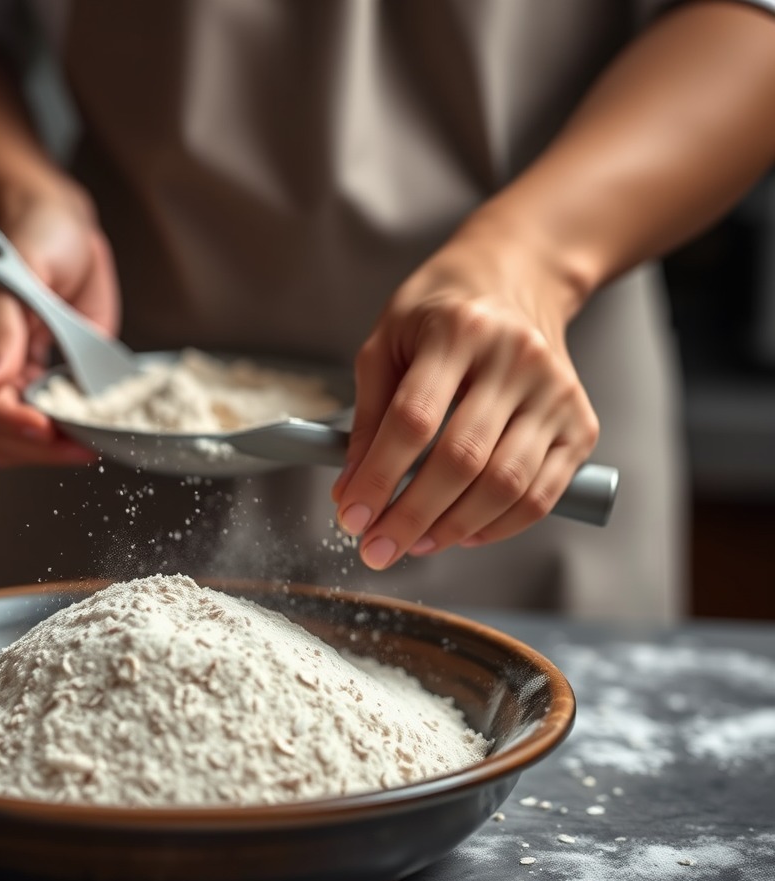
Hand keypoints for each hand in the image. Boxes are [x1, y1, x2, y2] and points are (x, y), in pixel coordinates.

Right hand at [0, 187, 120, 466]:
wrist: (63, 225)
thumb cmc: (33, 234)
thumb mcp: (20, 271)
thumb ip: (2, 327)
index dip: (15, 425)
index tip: (47, 429)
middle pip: (2, 436)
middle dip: (40, 449)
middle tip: (83, 447)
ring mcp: (29, 379)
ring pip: (27, 442)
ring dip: (57, 452)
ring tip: (94, 444)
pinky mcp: (59, 381)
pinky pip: (61, 422)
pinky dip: (76, 434)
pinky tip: (99, 431)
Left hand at [332, 218, 599, 569]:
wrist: (518, 278)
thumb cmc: (442, 313)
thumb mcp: (388, 341)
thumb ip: (369, 415)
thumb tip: (351, 491)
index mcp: (459, 330)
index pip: (413, 420)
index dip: (378, 477)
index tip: (351, 516)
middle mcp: (516, 359)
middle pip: (461, 459)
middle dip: (411, 517)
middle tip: (376, 549)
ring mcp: (555, 393)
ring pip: (506, 484)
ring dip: (452, 529)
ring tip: (413, 544)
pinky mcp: (581, 424)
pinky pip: (542, 494)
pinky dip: (498, 527)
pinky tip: (461, 534)